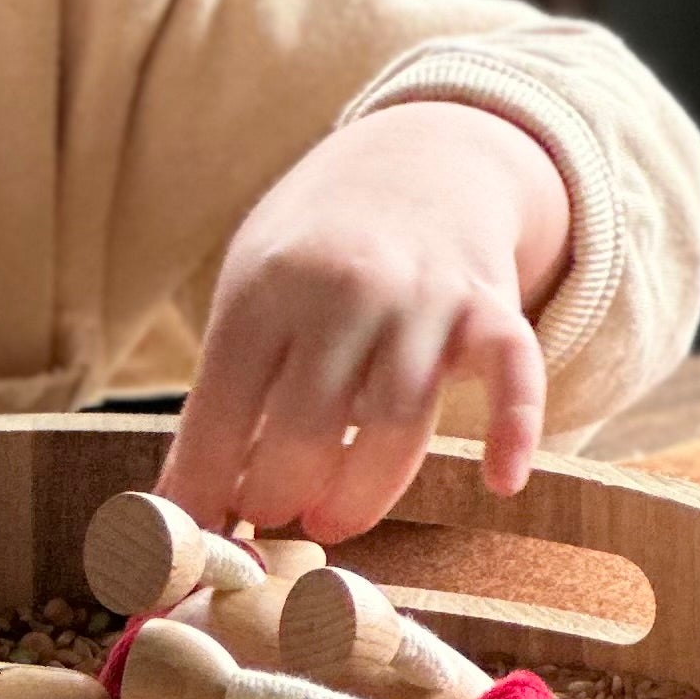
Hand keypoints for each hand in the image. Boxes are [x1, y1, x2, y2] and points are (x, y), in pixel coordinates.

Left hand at [158, 104, 570, 545]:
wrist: (417, 161)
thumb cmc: (313, 252)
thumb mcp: (249, 294)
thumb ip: (223, 395)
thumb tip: (186, 511)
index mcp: (265, 287)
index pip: (224, 408)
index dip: (208, 484)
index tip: (201, 537)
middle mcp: (344, 289)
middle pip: (306, 427)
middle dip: (280, 496)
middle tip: (272, 522)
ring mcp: (424, 299)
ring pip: (395, 423)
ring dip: (362, 493)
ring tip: (332, 521)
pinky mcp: (492, 310)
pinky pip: (514, 376)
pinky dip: (513, 430)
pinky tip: (501, 481)